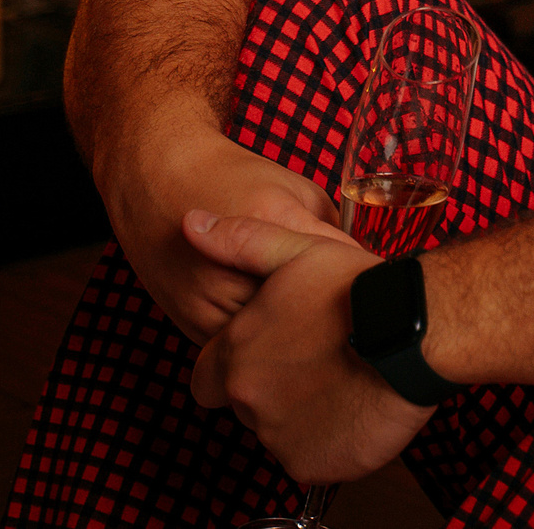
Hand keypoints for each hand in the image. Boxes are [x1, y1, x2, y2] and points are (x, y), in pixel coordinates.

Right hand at [99, 125, 353, 343]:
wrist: (159, 180)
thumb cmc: (235, 179)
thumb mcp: (295, 189)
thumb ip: (329, 228)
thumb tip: (363, 270)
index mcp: (271, 224)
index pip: (338, 266)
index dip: (361, 279)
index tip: (374, 286)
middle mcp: (235, 269)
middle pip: (306, 315)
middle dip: (330, 314)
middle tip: (350, 313)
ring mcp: (209, 302)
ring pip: (273, 346)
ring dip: (296, 338)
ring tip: (314, 325)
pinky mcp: (192, 325)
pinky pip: (241, 355)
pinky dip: (262, 347)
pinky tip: (275, 330)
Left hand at [188, 214, 434, 484]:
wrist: (416, 332)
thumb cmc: (359, 290)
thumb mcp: (297, 250)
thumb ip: (239, 241)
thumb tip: (191, 223)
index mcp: (237, 354)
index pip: (207, 378)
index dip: (233, 366)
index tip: (270, 353)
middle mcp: (248, 400)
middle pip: (248, 403)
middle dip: (274, 387)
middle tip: (318, 361)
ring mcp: (278, 437)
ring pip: (280, 430)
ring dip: (303, 412)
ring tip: (344, 380)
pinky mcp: (310, 464)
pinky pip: (311, 457)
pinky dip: (329, 440)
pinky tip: (355, 407)